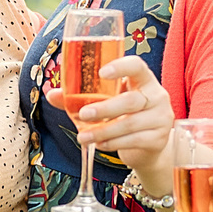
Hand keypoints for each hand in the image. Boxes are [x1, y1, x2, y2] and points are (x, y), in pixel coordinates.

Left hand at [55, 56, 173, 182]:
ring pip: (130, 124)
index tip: (102, 72)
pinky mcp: (159, 139)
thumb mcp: (107, 101)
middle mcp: (156, 96)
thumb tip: (51, 94)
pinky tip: (99, 145)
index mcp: (143, 79)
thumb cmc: (123, 115)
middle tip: (83, 114)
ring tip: (83, 137)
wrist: (147, 145)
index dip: (121, 67)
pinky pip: (134, 141)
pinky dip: (113, 143)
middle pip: (131, 100)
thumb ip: (81, 96)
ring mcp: (161, 118)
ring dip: (103, 131)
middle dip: (105, 108)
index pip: (137, 66)